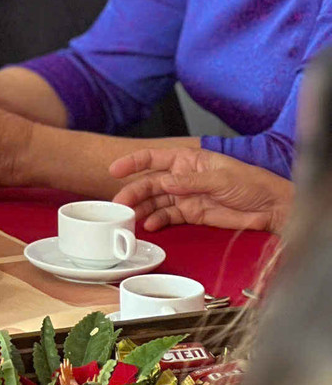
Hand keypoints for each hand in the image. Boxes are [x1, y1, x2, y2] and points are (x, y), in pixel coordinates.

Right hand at [111, 147, 291, 233]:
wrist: (270, 208)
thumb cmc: (251, 183)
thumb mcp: (221, 178)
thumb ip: (192, 182)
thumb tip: (167, 183)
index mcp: (188, 160)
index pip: (154, 158)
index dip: (132, 162)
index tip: (114, 170)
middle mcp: (183, 177)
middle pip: (150, 183)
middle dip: (133, 192)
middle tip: (119, 204)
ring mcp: (186, 196)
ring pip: (156, 201)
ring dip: (141, 209)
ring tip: (128, 219)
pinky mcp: (192, 214)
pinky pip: (168, 216)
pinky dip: (157, 221)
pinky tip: (149, 226)